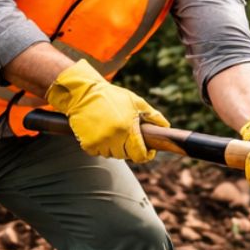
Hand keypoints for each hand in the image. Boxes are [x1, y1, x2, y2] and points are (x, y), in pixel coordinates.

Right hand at [45, 59, 168, 162]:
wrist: (83, 93)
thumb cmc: (112, 96)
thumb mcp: (135, 102)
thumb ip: (153, 115)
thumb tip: (165, 127)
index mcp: (128, 128)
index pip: (140, 155)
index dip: (146, 155)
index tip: (148, 150)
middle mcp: (114, 138)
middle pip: (126, 156)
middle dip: (130, 148)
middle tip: (128, 136)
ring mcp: (100, 142)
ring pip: (112, 155)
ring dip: (115, 147)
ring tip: (114, 132)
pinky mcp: (87, 144)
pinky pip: (98, 153)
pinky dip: (101, 146)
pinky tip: (101, 133)